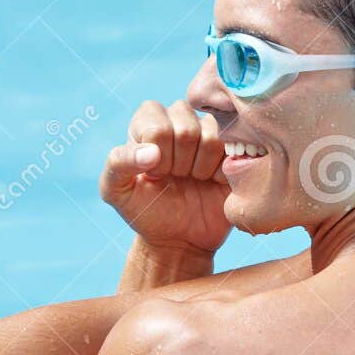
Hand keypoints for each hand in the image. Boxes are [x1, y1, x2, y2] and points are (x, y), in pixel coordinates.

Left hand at [101, 100, 230, 256]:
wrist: (179, 237)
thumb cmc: (145, 210)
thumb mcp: (116, 191)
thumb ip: (119, 164)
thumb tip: (151, 152)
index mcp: (148, 119)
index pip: (157, 128)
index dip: (158, 158)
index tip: (155, 174)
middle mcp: (180, 117)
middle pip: (187, 129)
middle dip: (180, 164)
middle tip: (177, 178)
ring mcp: (209, 130)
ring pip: (213, 136)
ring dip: (202, 168)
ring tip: (195, 179)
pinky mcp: (233, 146)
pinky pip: (237, 147)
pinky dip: (223, 172)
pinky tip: (214, 180)